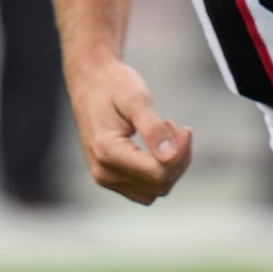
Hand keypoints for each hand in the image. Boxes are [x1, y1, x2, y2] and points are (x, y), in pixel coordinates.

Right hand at [67, 59, 193, 204]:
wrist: (90, 82)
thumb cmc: (113, 85)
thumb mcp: (137, 99)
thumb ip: (153, 128)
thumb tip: (170, 156)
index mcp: (108, 152)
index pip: (158, 173)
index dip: (180, 153)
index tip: (182, 127)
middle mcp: (103, 172)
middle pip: (160, 184)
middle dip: (178, 158)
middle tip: (176, 127)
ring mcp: (106, 178)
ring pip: (155, 189)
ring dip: (170, 165)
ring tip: (166, 133)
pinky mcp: (111, 176)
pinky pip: (145, 186)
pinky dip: (159, 169)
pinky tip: (159, 144)